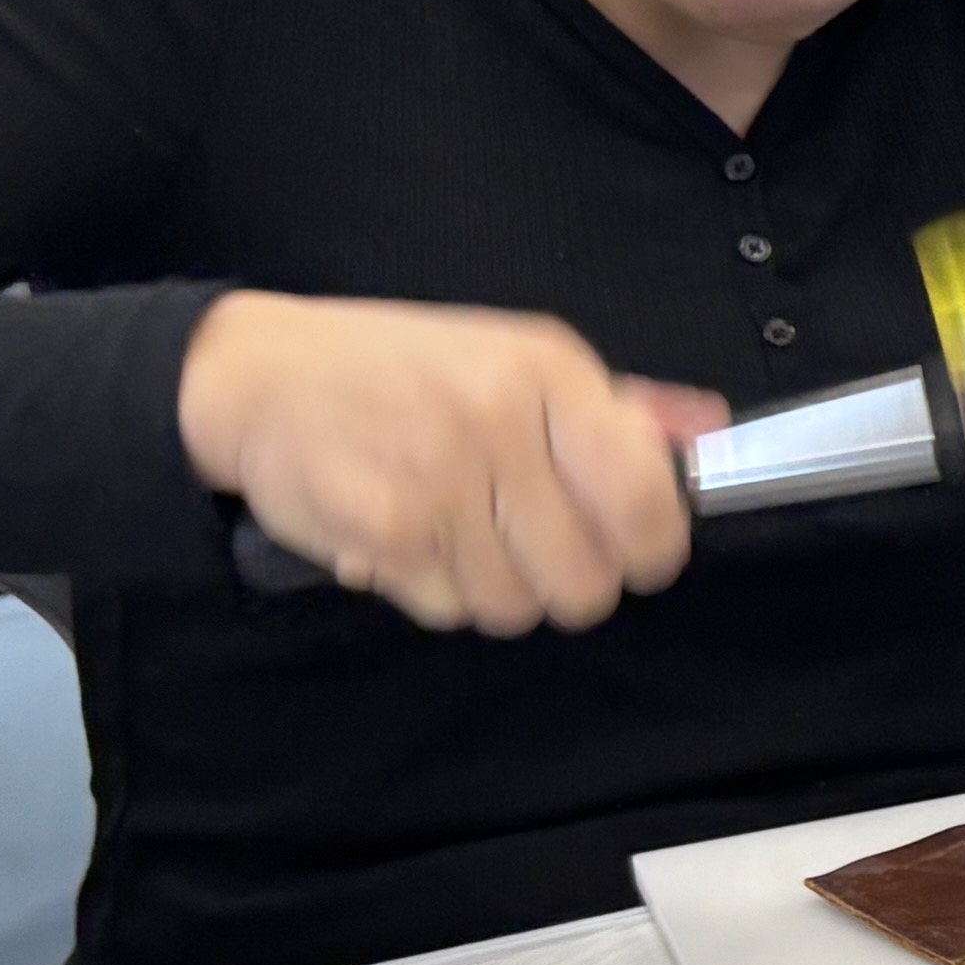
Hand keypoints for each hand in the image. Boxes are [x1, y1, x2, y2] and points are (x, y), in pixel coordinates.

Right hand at [180, 292, 718, 632]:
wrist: (257, 373)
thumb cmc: (401, 369)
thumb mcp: (516, 356)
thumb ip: (616, 407)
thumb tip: (707, 433)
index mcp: (548, 373)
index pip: (644, 498)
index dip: (651, 548)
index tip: (634, 551)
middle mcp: (499, 422)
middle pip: (585, 580)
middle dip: (566, 580)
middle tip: (532, 548)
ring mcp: (438, 478)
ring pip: (515, 605)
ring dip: (492, 587)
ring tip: (458, 532)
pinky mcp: (382, 529)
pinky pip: (446, 608)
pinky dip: (431, 589)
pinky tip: (410, 538)